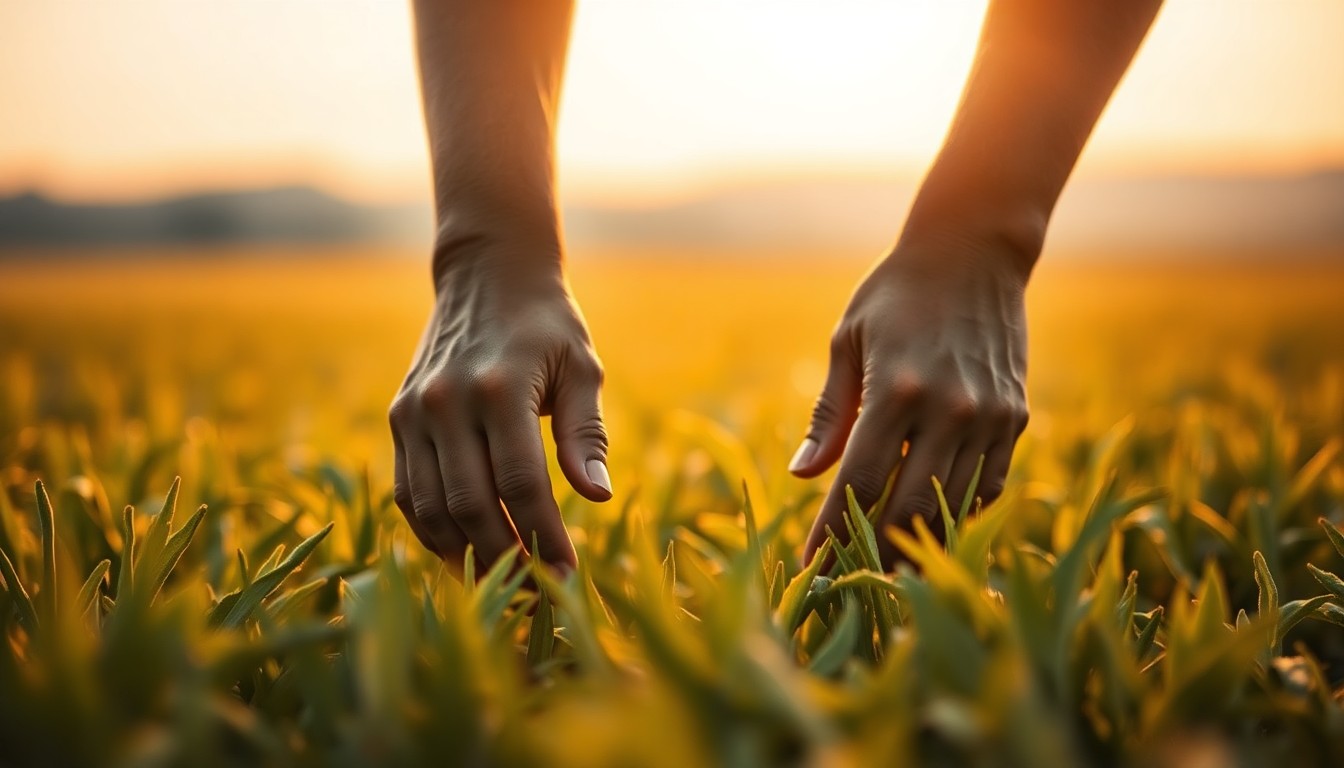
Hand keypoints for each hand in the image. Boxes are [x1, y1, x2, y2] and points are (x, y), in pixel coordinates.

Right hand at [389, 250, 610, 571]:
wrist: (485, 274)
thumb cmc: (547, 325)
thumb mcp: (581, 366)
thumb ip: (586, 432)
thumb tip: (596, 496)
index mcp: (500, 387)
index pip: (521, 483)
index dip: (544, 537)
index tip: (568, 574)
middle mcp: (448, 401)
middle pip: (472, 505)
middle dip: (507, 559)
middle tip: (538, 593)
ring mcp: (415, 411)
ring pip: (431, 508)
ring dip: (467, 556)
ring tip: (503, 584)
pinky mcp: (398, 418)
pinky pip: (407, 493)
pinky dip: (432, 533)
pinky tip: (465, 555)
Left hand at [791, 230, 1030, 565]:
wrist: (975, 251)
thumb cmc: (896, 293)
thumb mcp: (848, 340)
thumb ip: (830, 411)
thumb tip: (803, 473)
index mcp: (896, 389)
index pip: (858, 483)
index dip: (831, 534)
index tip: (810, 569)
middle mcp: (948, 409)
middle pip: (909, 509)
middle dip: (874, 554)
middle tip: (848, 587)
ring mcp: (989, 416)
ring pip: (954, 506)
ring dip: (919, 545)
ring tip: (889, 577)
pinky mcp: (1015, 417)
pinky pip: (987, 486)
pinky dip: (960, 514)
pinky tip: (932, 531)